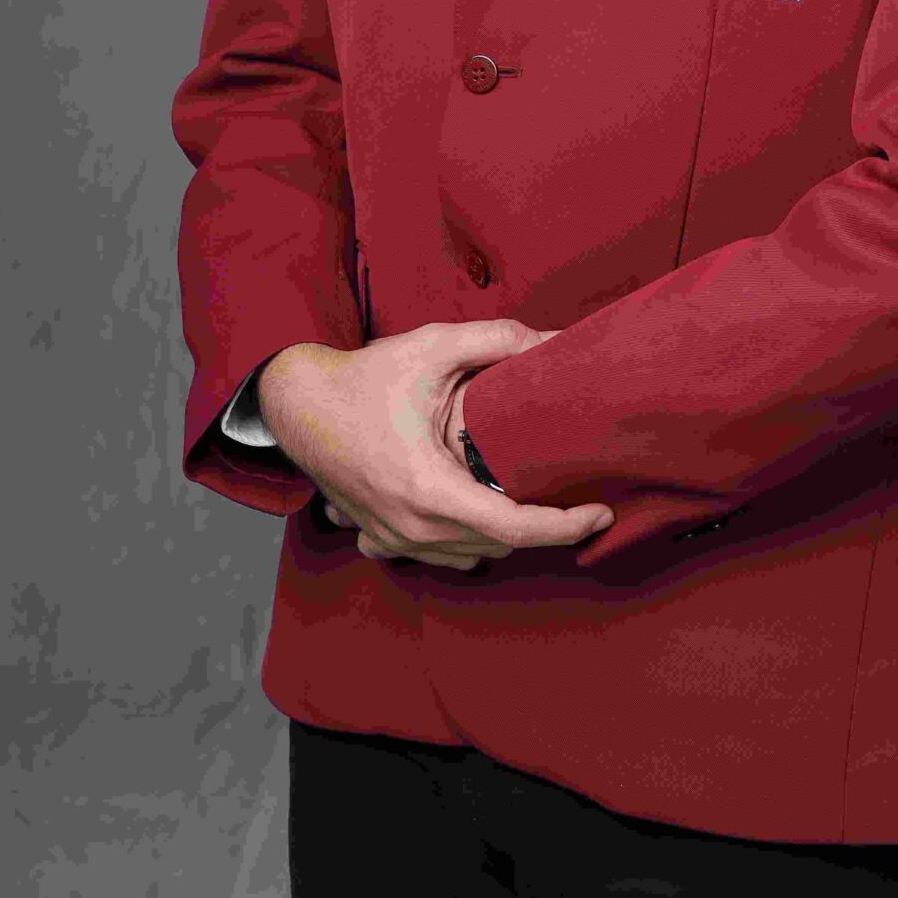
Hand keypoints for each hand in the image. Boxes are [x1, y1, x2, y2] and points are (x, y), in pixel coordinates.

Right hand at [256, 320, 614, 571]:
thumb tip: (551, 339)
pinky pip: (435, 557)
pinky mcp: (377, 537)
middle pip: (499, 546)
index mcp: (430, 489)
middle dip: (542, 527)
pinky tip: (475, 513)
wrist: (295, 404)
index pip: (515, 529)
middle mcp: (412, 526)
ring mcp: (391, 538)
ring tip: (534, 502)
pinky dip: (463, 543)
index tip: (601, 513)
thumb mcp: (432, 347)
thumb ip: (496, 340)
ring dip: (504, 536)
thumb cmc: (362, 378)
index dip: (566, 527)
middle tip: (574, 496)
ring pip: (469, 557)